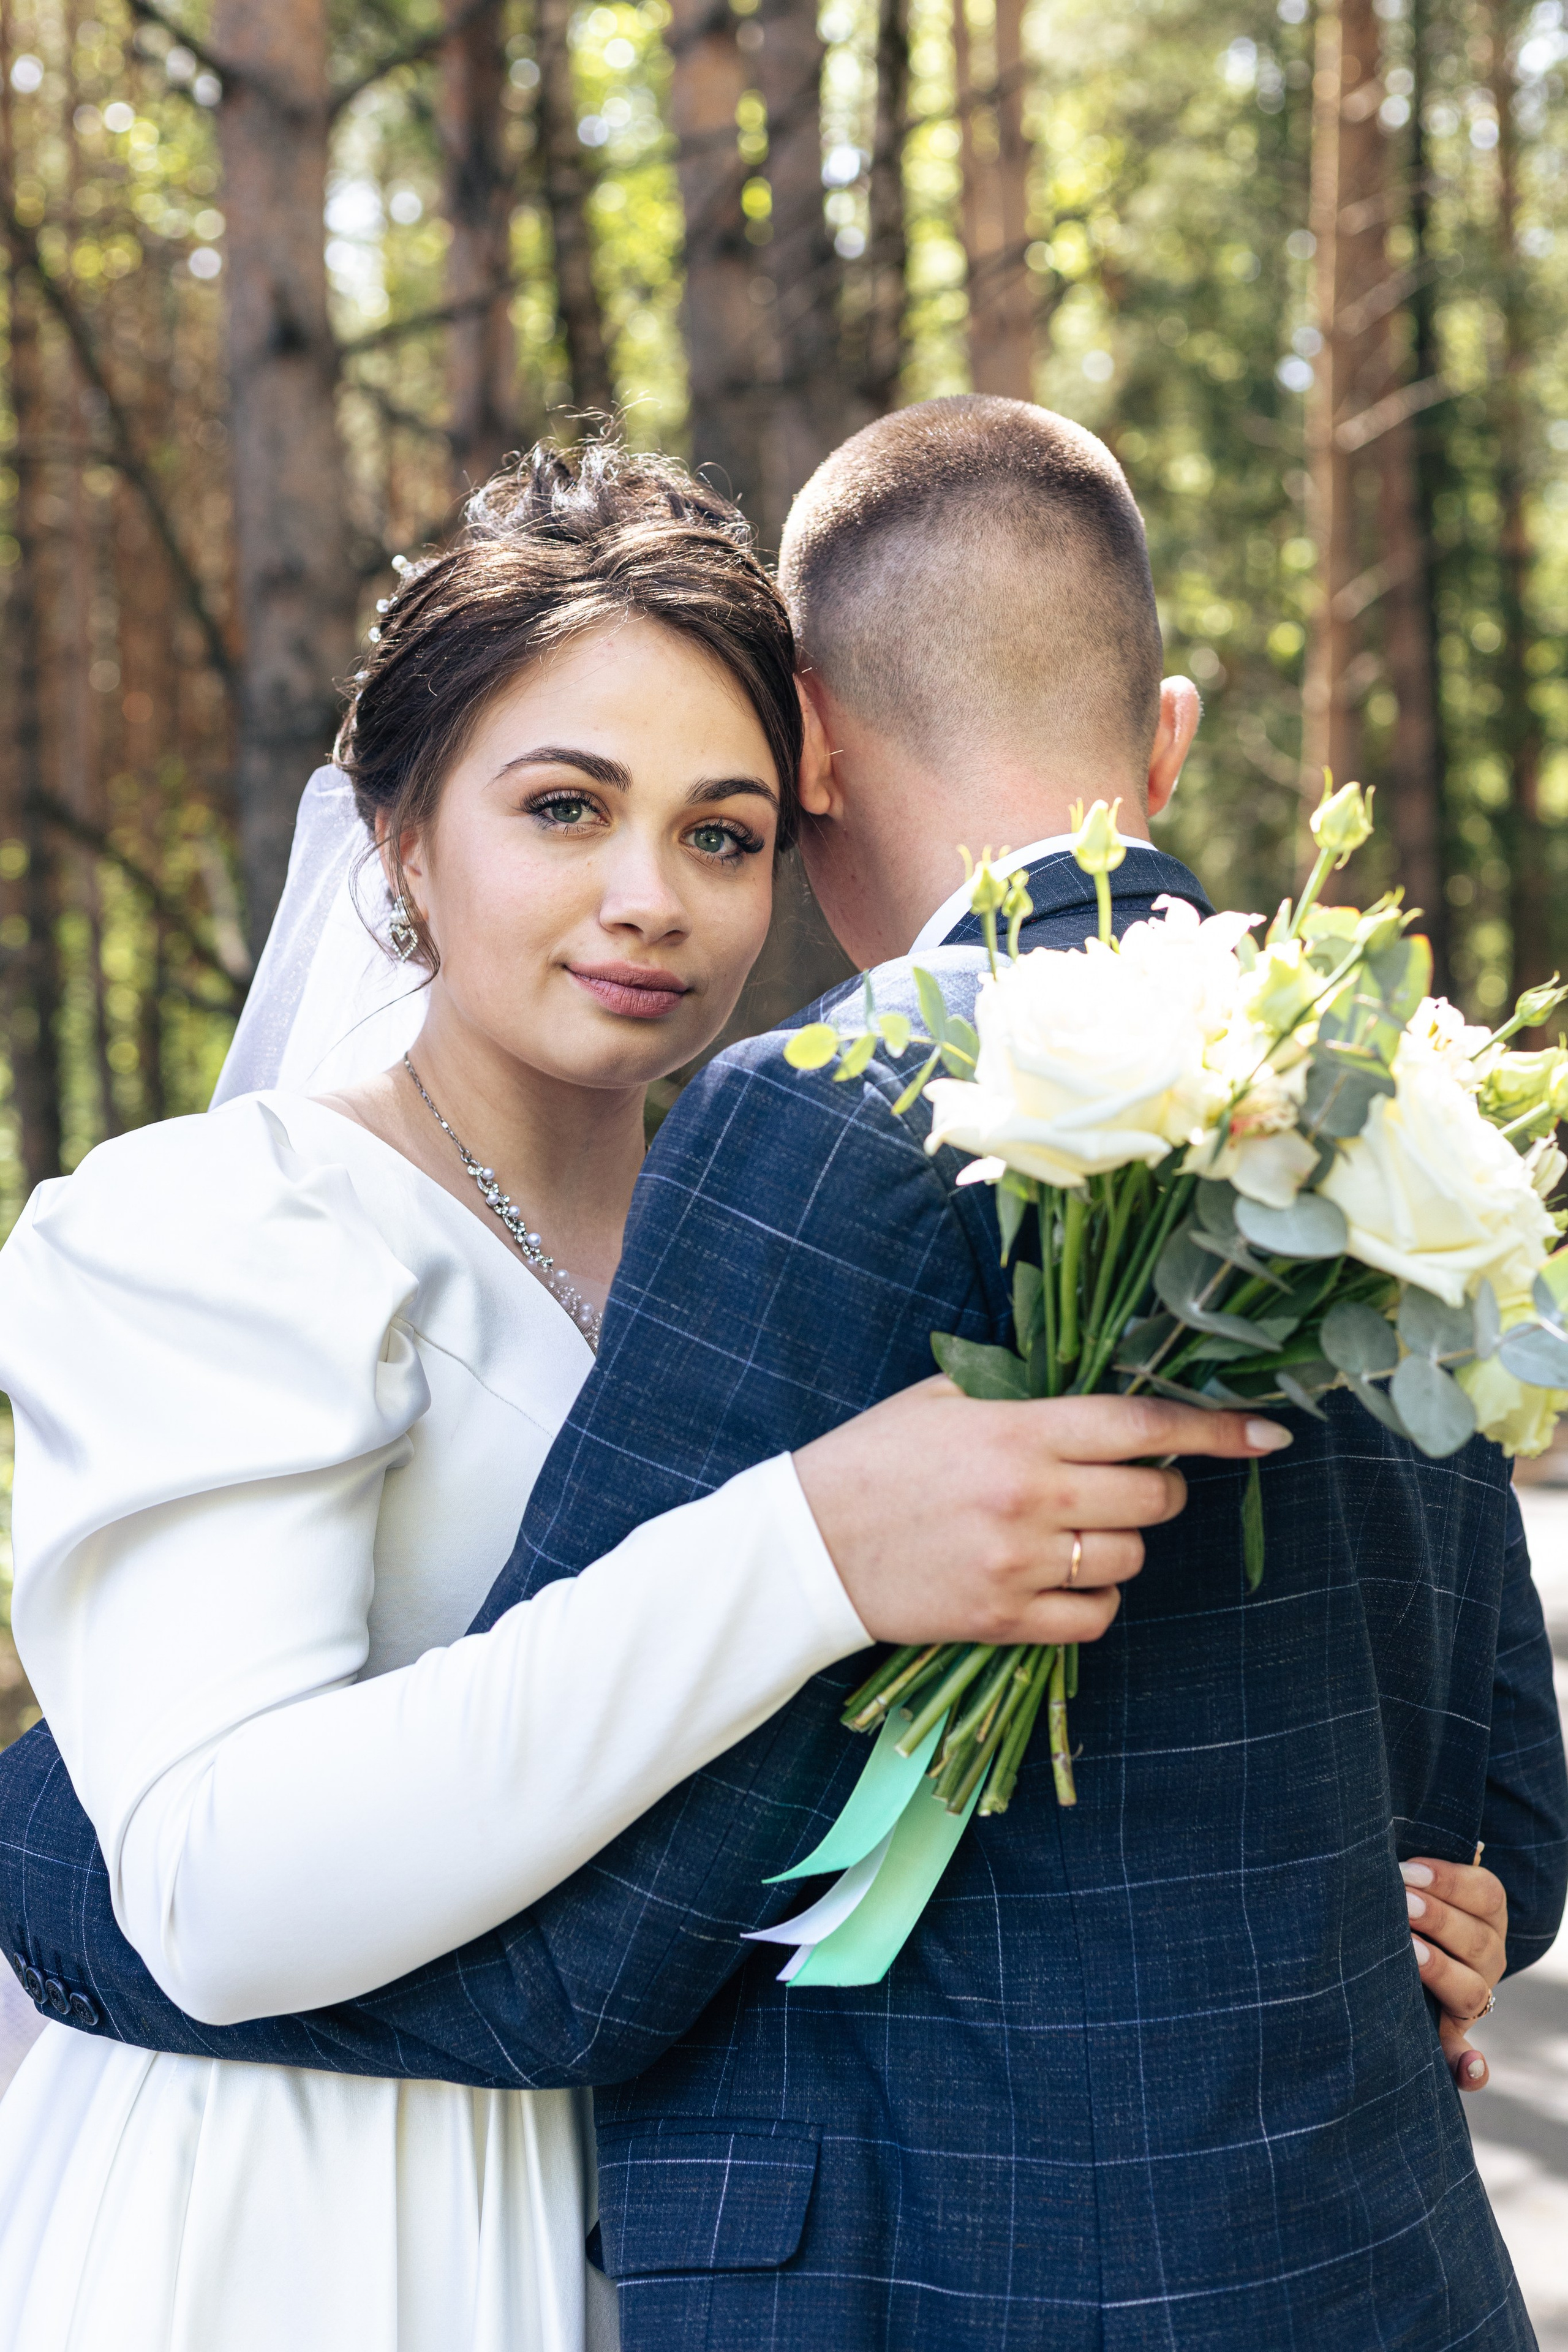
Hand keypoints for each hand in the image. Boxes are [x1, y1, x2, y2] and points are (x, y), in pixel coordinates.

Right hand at [794, 1379, 1292, 1648]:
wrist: (807, 1543)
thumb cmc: (878, 1457)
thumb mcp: (947, 1396)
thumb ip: (1028, 1392)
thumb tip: (1112, 1391)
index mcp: (1018, 1429)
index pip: (1144, 1427)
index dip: (1217, 1431)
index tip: (1269, 1436)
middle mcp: (1030, 1497)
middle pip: (1154, 1500)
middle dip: (1158, 1492)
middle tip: (1123, 1486)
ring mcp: (1020, 1565)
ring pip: (1131, 1562)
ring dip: (1121, 1547)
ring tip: (1074, 1532)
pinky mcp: (1004, 1620)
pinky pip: (1096, 1618)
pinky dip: (1094, 1600)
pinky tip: (1060, 1579)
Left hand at [1401, 1856, 1507, 2091]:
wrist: (1403, 1940)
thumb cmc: (1402, 1894)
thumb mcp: (1416, 1877)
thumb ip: (1421, 1865)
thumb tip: (1462, 1845)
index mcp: (1485, 1911)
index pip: (1485, 1893)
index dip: (1449, 1880)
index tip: (1408, 1871)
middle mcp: (1486, 1955)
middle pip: (1477, 1940)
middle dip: (1439, 1919)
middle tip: (1402, 1905)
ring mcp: (1473, 1996)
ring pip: (1472, 1989)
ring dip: (1443, 1972)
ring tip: (1410, 1953)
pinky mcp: (1451, 2034)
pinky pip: (1465, 2056)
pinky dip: (1470, 2065)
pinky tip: (1470, 2068)